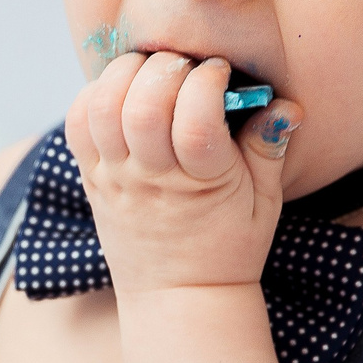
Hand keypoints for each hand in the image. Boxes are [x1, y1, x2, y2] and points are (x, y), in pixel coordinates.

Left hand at [66, 51, 304, 295]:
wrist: (177, 297)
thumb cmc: (228, 247)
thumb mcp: (265, 202)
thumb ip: (269, 148)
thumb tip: (285, 104)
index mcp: (202, 183)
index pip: (195, 121)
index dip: (206, 81)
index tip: (219, 72)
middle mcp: (151, 179)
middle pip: (142, 107)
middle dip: (165, 68)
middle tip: (183, 65)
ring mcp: (115, 178)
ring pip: (103, 108)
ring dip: (125, 73)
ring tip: (151, 71)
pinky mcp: (90, 177)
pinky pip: (77, 124)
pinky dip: (94, 94)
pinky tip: (122, 91)